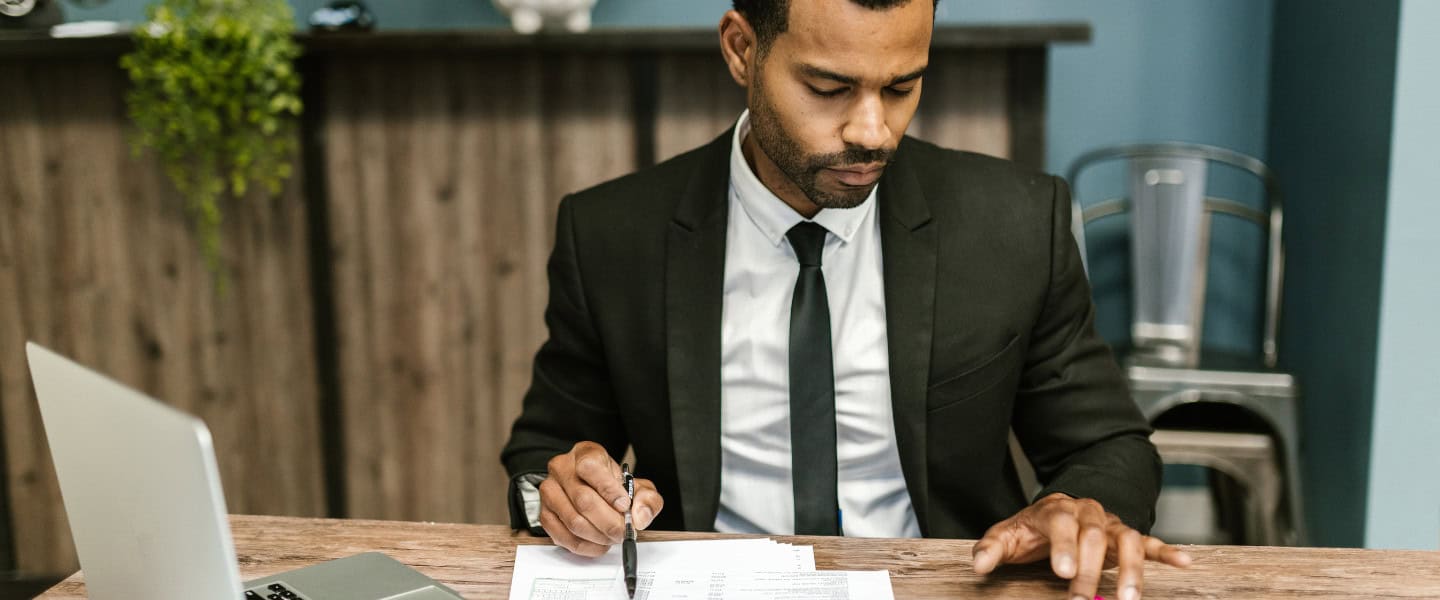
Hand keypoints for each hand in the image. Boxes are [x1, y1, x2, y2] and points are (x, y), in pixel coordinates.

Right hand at [539, 441, 663, 556]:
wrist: (593, 490)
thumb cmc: (613, 486)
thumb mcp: (637, 486)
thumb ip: (647, 499)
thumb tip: (639, 516)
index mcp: (585, 453)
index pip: (590, 468)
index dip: (609, 490)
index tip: (624, 506)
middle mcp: (562, 469)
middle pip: (583, 500)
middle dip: (609, 522)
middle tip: (624, 531)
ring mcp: (550, 492)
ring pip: (574, 522)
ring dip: (599, 536)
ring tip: (613, 537)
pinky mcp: (545, 514)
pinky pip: (564, 537)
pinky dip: (586, 546)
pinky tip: (599, 543)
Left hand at [971, 493, 1190, 599]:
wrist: (1057, 510)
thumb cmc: (1031, 530)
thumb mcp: (1007, 535)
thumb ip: (991, 549)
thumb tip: (979, 566)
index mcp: (1056, 509)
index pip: (1061, 524)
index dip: (1063, 547)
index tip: (1063, 572)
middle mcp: (1087, 512)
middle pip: (1093, 537)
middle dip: (1089, 571)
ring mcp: (1110, 524)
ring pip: (1126, 541)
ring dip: (1130, 570)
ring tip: (1128, 599)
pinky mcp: (1127, 536)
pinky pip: (1150, 542)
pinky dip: (1166, 552)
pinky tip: (1184, 563)